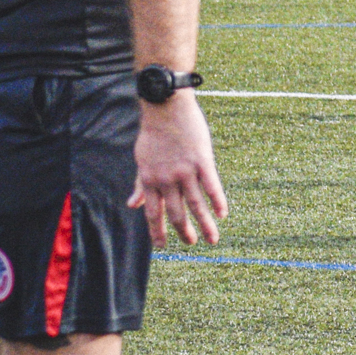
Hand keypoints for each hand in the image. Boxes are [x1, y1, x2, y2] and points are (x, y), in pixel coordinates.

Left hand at [130, 91, 227, 245]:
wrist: (166, 108)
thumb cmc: (153, 134)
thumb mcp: (142, 161)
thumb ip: (139, 185)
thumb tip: (132, 205)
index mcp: (150, 180)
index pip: (153, 213)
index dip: (157, 232)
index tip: (162, 246)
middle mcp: (166, 180)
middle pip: (176, 213)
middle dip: (184, 232)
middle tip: (192, 243)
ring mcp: (185, 171)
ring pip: (196, 205)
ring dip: (205, 225)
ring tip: (212, 239)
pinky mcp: (202, 161)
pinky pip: (211, 186)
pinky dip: (218, 202)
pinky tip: (223, 214)